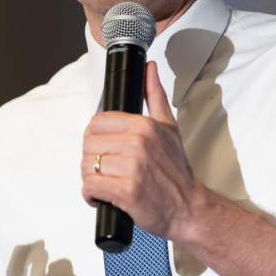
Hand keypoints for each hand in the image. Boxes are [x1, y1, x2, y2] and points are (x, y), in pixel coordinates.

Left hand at [81, 61, 204, 241]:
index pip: (97, 123)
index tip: (104, 150)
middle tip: (106, 170)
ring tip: (106, 183)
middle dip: (92, 160)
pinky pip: (91, 188)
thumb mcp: (169, 127)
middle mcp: (137, 144)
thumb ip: (155, 95)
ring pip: (87, 167)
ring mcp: (132, 168)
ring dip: (91, 179)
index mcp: (144, 125)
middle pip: (88, 145)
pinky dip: (91, 196)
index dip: (95, 138)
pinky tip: (103, 198)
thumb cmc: (176, 170)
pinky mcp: (127, 192)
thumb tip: (149, 69)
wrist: (189, 206)